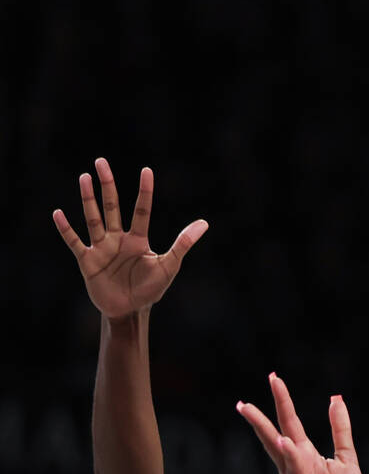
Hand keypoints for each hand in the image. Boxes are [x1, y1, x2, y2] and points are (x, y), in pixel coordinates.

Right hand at [54, 158, 207, 317]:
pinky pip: (74, 242)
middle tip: (101, 162)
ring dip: (88, 199)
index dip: (144, 192)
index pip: (141, 210)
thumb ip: (183, 244)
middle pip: (111, 206)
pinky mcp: (87, 261)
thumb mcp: (169, 266)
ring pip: (93, 219)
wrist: (129, 311)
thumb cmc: (150, 289)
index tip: (146, 170)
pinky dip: (66, 229)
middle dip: (107, 185)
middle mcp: (118, 239)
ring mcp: (101, 248)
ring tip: (84, 178)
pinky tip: (59, 213)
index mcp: (138, 239)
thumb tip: (204, 223)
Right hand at [237, 373, 362, 473]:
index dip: (282, 401)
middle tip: (244, 406)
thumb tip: (335, 398)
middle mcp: (296, 468)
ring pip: (291, 468)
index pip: (289, 422)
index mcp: (303, 454)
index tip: (273, 377)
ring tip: (283, 439)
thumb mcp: (346, 456)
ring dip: (287, 455)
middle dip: (261, 425)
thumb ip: (340, 429)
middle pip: (275, 442)